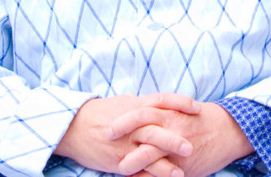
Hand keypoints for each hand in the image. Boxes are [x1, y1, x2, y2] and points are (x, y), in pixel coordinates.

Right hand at [55, 93, 199, 176]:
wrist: (73, 127)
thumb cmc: (98, 112)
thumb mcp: (121, 102)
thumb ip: (138, 102)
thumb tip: (149, 100)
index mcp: (136, 106)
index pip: (163, 100)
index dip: (181, 103)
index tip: (197, 108)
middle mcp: (133, 124)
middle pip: (157, 129)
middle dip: (175, 138)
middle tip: (193, 145)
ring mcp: (125, 144)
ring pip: (148, 153)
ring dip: (166, 165)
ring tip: (182, 173)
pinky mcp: (117, 161)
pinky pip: (136, 170)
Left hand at [114, 102, 253, 176]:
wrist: (229, 130)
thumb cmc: (202, 120)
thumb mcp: (181, 110)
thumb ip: (162, 111)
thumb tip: (139, 110)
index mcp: (170, 111)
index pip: (142, 110)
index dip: (124, 118)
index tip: (109, 126)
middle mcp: (173, 125)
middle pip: (142, 126)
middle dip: (123, 132)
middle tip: (107, 138)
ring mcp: (178, 145)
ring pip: (150, 152)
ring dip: (133, 161)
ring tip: (120, 168)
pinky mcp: (185, 164)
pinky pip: (164, 173)